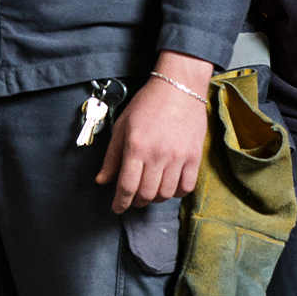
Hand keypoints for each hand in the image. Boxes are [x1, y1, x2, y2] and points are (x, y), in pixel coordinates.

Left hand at [96, 54, 211, 213]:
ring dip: (155, 198)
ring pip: (166, 194)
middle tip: (133, 198)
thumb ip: (112, 156)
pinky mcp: (194, 157)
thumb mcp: (122, 126)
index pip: (127, 186)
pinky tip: (169, 185)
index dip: (121, 202)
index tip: (117, 208)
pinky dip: (176, 192)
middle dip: (136, 201)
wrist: (179, 87)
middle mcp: (157, 155)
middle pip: (146, 193)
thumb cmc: (147, 104)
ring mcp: (178, 157)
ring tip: (151, 190)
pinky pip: (186, 187)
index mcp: (136, 147)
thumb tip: (102, 180)